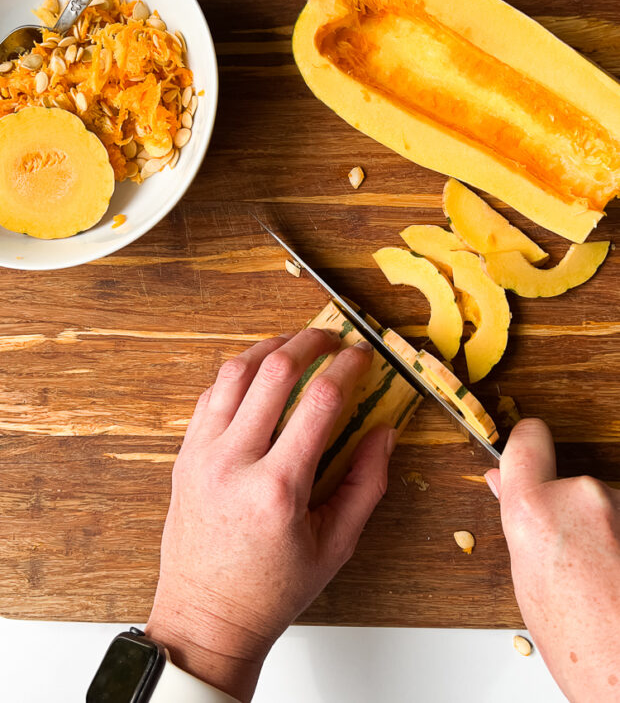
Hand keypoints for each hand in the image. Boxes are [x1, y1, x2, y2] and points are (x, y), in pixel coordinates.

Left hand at [146, 329, 396, 701]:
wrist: (205, 616)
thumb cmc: (272, 590)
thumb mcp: (335, 545)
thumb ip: (366, 484)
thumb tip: (384, 432)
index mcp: (277, 488)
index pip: (320, 401)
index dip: (348, 368)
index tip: (362, 356)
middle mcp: (233, 462)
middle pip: (273, 370)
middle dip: (309, 342)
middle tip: (331, 338)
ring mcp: (202, 455)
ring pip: (234, 372)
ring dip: (269, 348)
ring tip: (294, 344)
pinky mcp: (184, 455)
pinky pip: (210, 395)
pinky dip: (237, 375)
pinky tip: (257, 376)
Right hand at [485, 418, 619, 701]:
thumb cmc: (583, 649)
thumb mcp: (528, 581)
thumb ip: (519, 522)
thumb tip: (503, 482)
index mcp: (534, 509)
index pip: (527, 439)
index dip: (525, 446)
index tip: (527, 450)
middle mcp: (582, 496)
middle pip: (569, 482)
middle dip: (568, 510)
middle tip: (570, 558)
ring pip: (602, 505)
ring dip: (600, 531)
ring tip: (600, 578)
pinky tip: (618, 576)